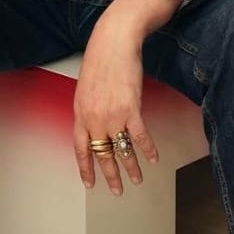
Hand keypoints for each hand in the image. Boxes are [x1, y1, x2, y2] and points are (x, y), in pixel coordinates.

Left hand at [73, 18, 158, 195]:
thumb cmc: (101, 61)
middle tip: (117, 190)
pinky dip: (148, 149)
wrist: (113, 42)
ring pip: (121, 150)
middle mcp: (94, 119)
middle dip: (110, 175)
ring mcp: (111, 115)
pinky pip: (139, 137)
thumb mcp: (86, 88)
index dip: (86, 168)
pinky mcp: (130, 109)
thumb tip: (98, 125)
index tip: (90, 183)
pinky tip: (154, 158)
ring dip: (131, 167)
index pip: (81, 149)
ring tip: (137, 179)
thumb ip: (90, 110)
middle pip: (102, 154)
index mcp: (80, 114)